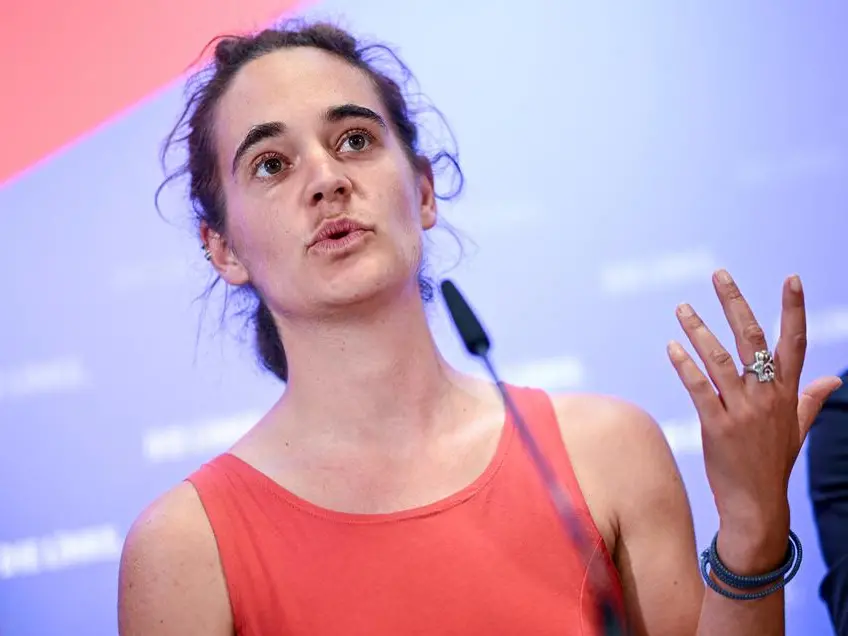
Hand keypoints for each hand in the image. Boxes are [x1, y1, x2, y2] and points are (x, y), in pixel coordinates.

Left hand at [666, 270, 841, 564]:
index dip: (793, 309)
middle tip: (719, 275)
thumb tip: (834, 377)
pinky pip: (698, 388)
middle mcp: (766, 396)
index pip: (794, 342)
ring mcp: (741, 410)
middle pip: (752, 340)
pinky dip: (685, 365)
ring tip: (682, 307)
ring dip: (698, 329)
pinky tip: (672, 347)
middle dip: (735, 304)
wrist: (757, 504)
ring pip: (719, 359)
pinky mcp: (716, 425)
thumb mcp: (797, 429)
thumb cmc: (774, 463)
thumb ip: (810, 399)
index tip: (791, 278)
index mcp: (786, 393)